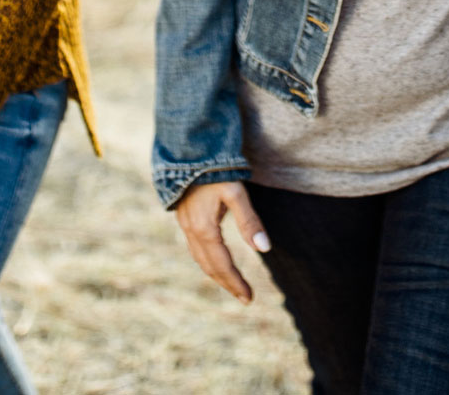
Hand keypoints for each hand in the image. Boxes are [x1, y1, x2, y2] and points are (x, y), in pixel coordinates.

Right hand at [174, 179, 270, 302]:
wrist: (188, 150)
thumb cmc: (216, 170)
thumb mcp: (236, 193)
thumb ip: (249, 221)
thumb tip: (264, 248)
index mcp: (204, 229)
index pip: (222, 265)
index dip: (236, 283)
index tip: (249, 298)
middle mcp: (191, 230)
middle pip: (209, 266)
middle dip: (227, 283)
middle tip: (244, 297)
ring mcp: (185, 224)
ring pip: (200, 258)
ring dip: (216, 274)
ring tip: (232, 284)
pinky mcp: (184, 217)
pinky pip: (195, 247)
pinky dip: (207, 260)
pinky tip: (216, 260)